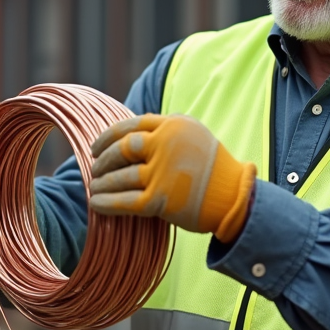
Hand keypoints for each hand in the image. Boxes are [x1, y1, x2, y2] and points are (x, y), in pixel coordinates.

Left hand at [88, 114, 255, 242]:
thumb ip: (167, 133)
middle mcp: (167, 144)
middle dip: (104, 159)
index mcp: (174, 125)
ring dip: (103, 182)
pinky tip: (96, 203)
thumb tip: (130, 136)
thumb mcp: (194, 136)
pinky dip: (107, 202)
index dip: (108, 136)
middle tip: (95, 168)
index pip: (132, 125)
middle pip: (122, 148)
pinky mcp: (161, 199)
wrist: (235, 198)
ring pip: (121, 175)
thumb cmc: (214, 169)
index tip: (96, 146)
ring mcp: (163, 172)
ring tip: (94, 186)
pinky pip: (125, 200)